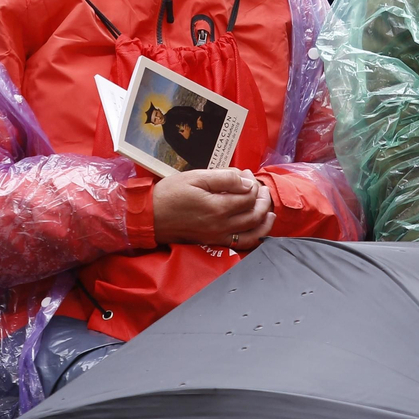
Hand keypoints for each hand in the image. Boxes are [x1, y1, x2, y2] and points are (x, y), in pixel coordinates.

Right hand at [151, 168, 274, 248]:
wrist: (149, 216)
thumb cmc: (170, 193)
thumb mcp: (195, 177)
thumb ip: (224, 178)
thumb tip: (246, 180)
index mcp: (218, 207)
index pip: (249, 196)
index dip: (252, 184)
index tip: (246, 174)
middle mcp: (222, 226)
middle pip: (255, 214)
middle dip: (263, 200)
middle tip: (261, 188)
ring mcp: (218, 237)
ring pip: (253, 233)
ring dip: (265, 220)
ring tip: (269, 209)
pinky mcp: (214, 243)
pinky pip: (242, 244)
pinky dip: (255, 237)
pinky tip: (259, 229)